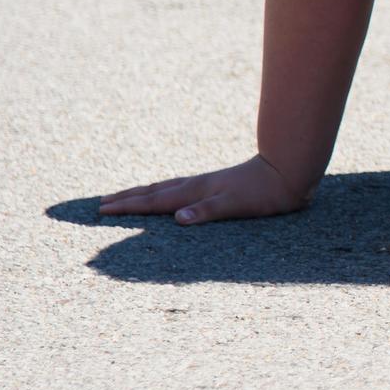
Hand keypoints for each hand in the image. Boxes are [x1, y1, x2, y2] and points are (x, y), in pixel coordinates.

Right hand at [97, 154, 312, 225]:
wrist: (289, 171)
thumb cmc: (265, 193)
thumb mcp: (237, 205)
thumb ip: (207, 211)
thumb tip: (177, 218)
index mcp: (195, 192)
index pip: (154, 202)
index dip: (128, 207)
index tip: (102, 210)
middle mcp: (196, 186)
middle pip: (153, 191)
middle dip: (126, 198)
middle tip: (100, 203)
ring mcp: (205, 184)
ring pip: (164, 188)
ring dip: (141, 193)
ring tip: (123, 196)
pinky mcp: (216, 185)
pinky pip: (179, 189)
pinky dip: (163, 192)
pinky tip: (168, 196)